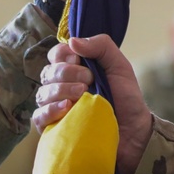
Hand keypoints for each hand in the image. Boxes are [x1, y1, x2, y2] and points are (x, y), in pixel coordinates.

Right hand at [32, 35, 152, 173]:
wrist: (133, 132)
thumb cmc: (126, 100)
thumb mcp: (119, 67)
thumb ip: (101, 47)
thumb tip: (72, 42)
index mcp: (75, 70)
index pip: (55, 56)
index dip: (63, 55)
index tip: (79, 60)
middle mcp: (62, 88)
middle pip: (47, 73)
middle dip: (66, 73)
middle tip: (89, 81)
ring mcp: (56, 109)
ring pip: (42, 93)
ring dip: (61, 90)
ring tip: (82, 94)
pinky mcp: (54, 129)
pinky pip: (39, 116)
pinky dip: (50, 110)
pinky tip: (67, 108)